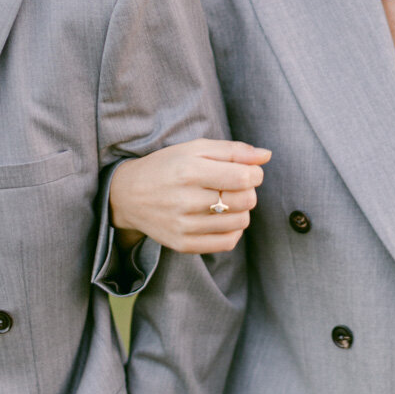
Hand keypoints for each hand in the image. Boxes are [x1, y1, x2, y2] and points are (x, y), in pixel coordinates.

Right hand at [109, 139, 271, 253]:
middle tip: (234, 185)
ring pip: (240, 222)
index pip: (243, 177)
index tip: (248, 171)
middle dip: (248, 190)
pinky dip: (233, 230)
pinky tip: (223, 219)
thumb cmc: (167, 166)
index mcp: (189, 170)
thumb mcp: (194, 148)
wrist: (128, 195)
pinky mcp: (182, 244)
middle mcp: (185, 199)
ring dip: (242, 210)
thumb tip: (266, 156)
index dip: (255, 174)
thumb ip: (232, 150)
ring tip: (227, 201)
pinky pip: (227, 243)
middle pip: (245, 200)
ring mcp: (183, 226)